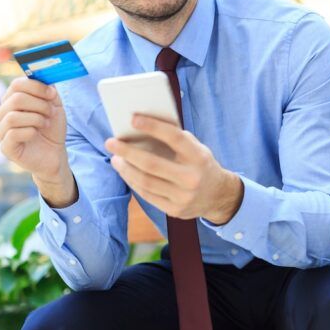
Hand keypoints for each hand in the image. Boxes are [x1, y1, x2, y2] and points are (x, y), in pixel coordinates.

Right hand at [0, 78, 71, 190]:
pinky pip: (13, 134)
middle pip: (15, 99)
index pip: (17, 85)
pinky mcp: (5, 147)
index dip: (37, 87)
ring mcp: (1, 131)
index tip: (52, 95)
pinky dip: (30, 131)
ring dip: (36, 118)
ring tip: (46, 124)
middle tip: (50, 112)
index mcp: (12, 101)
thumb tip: (44, 75)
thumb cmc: (51, 128)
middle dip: (39, 104)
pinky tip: (36, 134)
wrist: (55, 153)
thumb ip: (48, 90)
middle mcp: (2, 114)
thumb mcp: (54, 105)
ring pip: (12, 116)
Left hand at [105, 115, 243, 222]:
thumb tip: (143, 130)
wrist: (218, 196)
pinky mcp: (175, 210)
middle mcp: (192, 178)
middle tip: (111, 142)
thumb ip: (176, 141)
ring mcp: (183, 197)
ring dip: (126, 169)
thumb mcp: (197, 149)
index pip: (175, 138)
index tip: (133, 119)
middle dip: (128, 152)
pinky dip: (133, 182)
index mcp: (199, 157)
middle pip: (152, 164)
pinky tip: (126, 172)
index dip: (153, 127)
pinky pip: (147, 195)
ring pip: (145, 181)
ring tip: (115, 158)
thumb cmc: (201, 165)